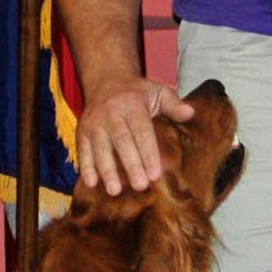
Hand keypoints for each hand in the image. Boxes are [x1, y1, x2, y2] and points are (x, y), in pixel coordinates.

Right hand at [76, 77, 195, 193]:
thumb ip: (173, 103)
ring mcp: (95, 123)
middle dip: (131, 165)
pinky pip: (83, 150)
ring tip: (115, 190)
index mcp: (132, 105)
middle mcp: (111, 114)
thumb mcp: (156, 91)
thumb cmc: (136, 92)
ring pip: (100, 148)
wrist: (105, 80)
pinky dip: (86, 167)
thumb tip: (190, 113)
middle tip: (140, 185)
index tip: (155, 174)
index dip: (148, 154)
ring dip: (106, 170)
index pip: (142, 132)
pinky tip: (91, 183)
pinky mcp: (82, 131)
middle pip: (122, 142)